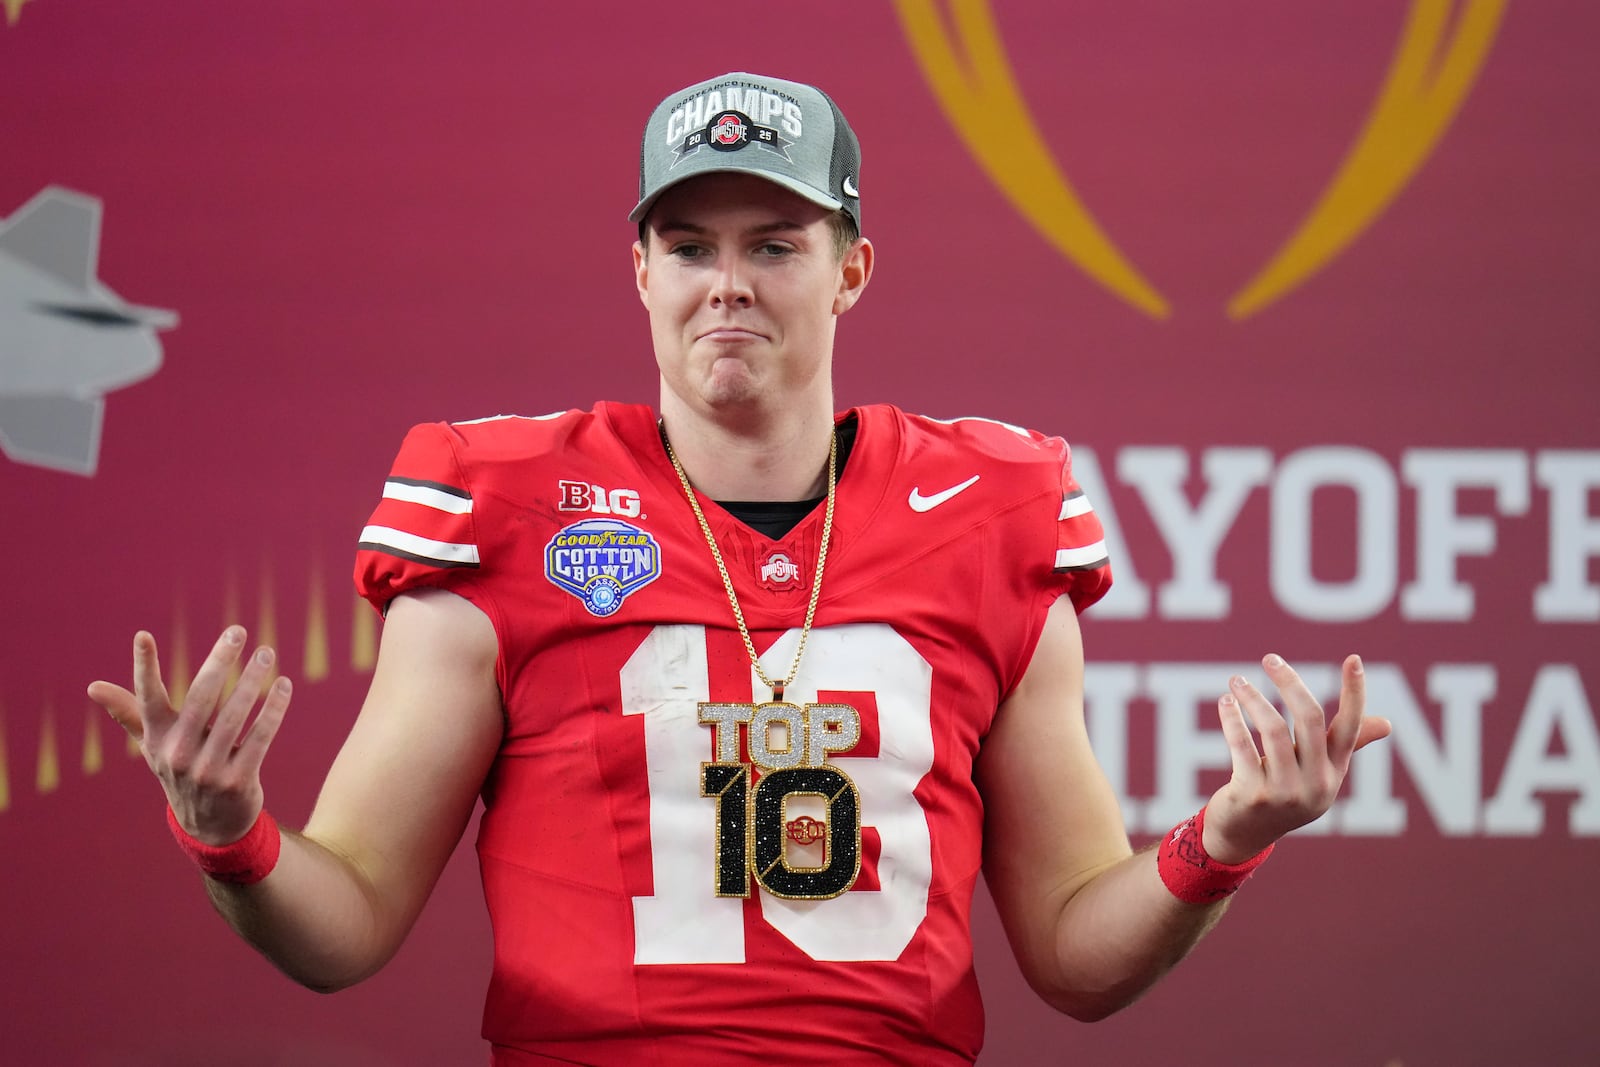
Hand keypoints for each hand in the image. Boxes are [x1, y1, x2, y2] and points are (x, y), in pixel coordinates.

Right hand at [88, 626, 291, 844]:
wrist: (210, 827)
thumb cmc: (181, 770)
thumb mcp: (153, 745)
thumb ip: (129, 713)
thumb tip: (92, 686)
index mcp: (158, 739)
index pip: (148, 698)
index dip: (144, 667)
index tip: (142, 635)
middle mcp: (179, 754)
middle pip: (201, 697)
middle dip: (219, 660)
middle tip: (237, 631)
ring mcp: (208, 770)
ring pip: (235, 715)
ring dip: (252, 680)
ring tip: (266, 653)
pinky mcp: (238, 781)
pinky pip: (260, 737)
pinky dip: (273, 709)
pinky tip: (283, 686)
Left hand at [1203, 653, 1390, 863]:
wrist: (1245, 835)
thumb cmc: (1285, 792)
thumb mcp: (1319, 774)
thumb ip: (1346, 745)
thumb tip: (1388, 724)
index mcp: (1335, 772)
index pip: (1351, 727)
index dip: (1355, 693)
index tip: (1354, 659)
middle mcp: (1316, 783)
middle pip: (1310, 719)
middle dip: (1290, 683)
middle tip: (1269, 659)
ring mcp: (1285, 792)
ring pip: (1272, 729)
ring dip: (1252, 699)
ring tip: (1236, 681)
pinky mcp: (1253, 795)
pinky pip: (1242, 746)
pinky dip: (1232, 720)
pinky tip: (1225, 703)